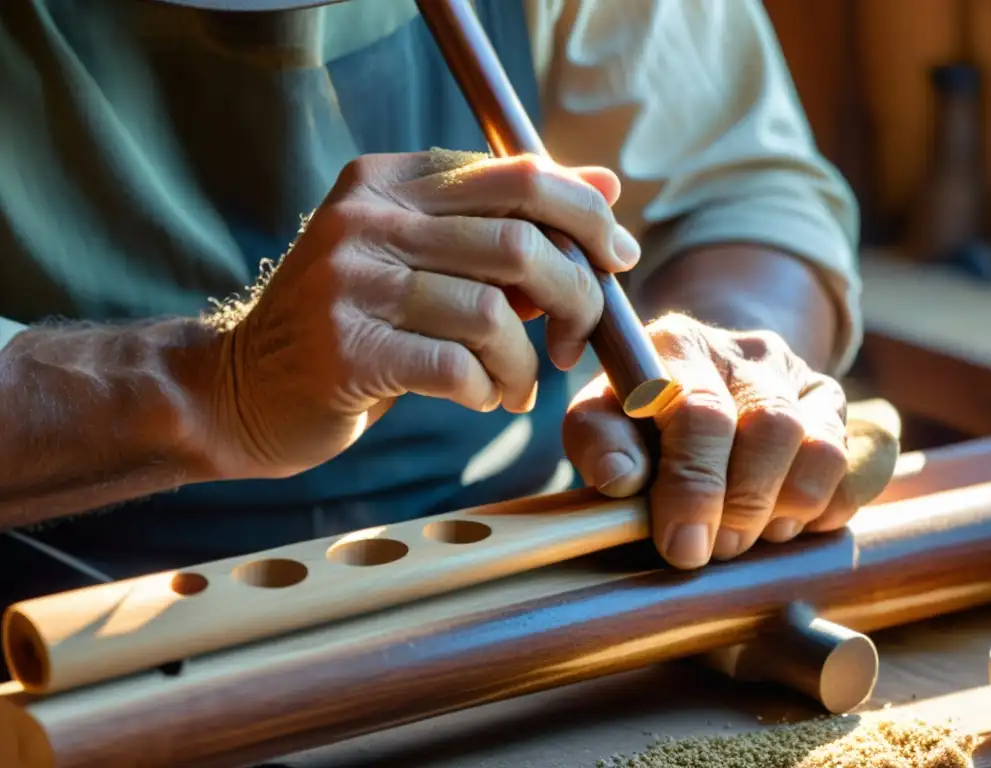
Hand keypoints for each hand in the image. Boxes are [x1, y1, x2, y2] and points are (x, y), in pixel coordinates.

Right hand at [204, 151, 640, 478]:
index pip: (517, 173)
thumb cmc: (355, 325)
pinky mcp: (345, 348)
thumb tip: (606, 186)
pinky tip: (483, 398)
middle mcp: (366, 218)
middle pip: (519, 240)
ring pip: (492, 313)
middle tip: (573, 338)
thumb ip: (505, 224)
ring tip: (517, 385)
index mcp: (390, 181)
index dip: (586, 214)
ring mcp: (349, 280)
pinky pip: (458, 366)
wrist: (242, 389)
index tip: (618, 258)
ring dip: (525, 362)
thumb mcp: (423, 260)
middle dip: (575, 296)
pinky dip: (490, 389)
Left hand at [563, 313, 851, 568]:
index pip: (701, 410)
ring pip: (821, 448)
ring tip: (749, 537)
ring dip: (785, 509)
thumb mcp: (600, 421)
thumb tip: (621, 477)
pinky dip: (827, 508)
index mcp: (679, 343)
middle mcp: (746, 351)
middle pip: (770, 428)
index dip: (693, 485)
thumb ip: (598, 442)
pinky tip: (786, 524)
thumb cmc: (638, 419)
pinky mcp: (835, 407)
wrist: (694, 391)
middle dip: (742, 505)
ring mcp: (798, 376)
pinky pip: (857, 466)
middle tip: (714, 549)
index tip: (681, 544)